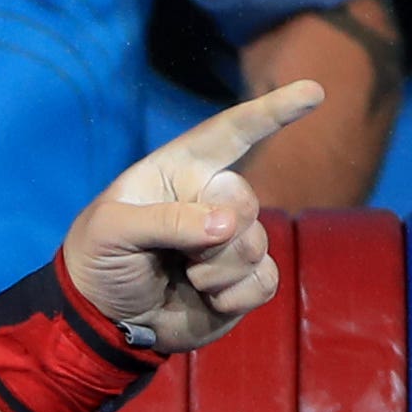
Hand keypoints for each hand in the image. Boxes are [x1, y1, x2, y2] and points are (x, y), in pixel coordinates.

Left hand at [62, 82, 323, 354]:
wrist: (102, 320)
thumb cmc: (99, 260)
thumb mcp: (111, 232)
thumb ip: (164, 221)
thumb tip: (226, 225)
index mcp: (180, 171)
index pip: (230, 132)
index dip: (271, 112)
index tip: (312, 92)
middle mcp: (212, 198)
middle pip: (245, 202)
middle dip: (213, 236)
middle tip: (177, 256)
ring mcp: (232, 239)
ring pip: (255, 245)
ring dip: (216, 271)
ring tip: (184, 277)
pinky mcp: (243, 279)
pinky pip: (264, 281)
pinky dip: (234, 297)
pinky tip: (206, 300)